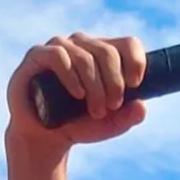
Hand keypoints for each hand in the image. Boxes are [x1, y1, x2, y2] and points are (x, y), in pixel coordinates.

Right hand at [5, 33, 146, 152]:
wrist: (46, 135)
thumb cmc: (80, 124)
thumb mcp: (110, 124)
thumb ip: (128, 117)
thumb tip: (142, 107)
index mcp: (105, 54)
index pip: (128, 44)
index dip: (136, 61)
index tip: (135, 85)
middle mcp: (84, 45)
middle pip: (108, 52)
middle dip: (114, 83)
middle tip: (112, 107)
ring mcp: (61, 47)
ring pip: (85, 57)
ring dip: (95, 87)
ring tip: (95, 111)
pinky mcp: (38, 55)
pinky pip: (59, 56)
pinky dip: (71, 76)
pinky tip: (78, 94)